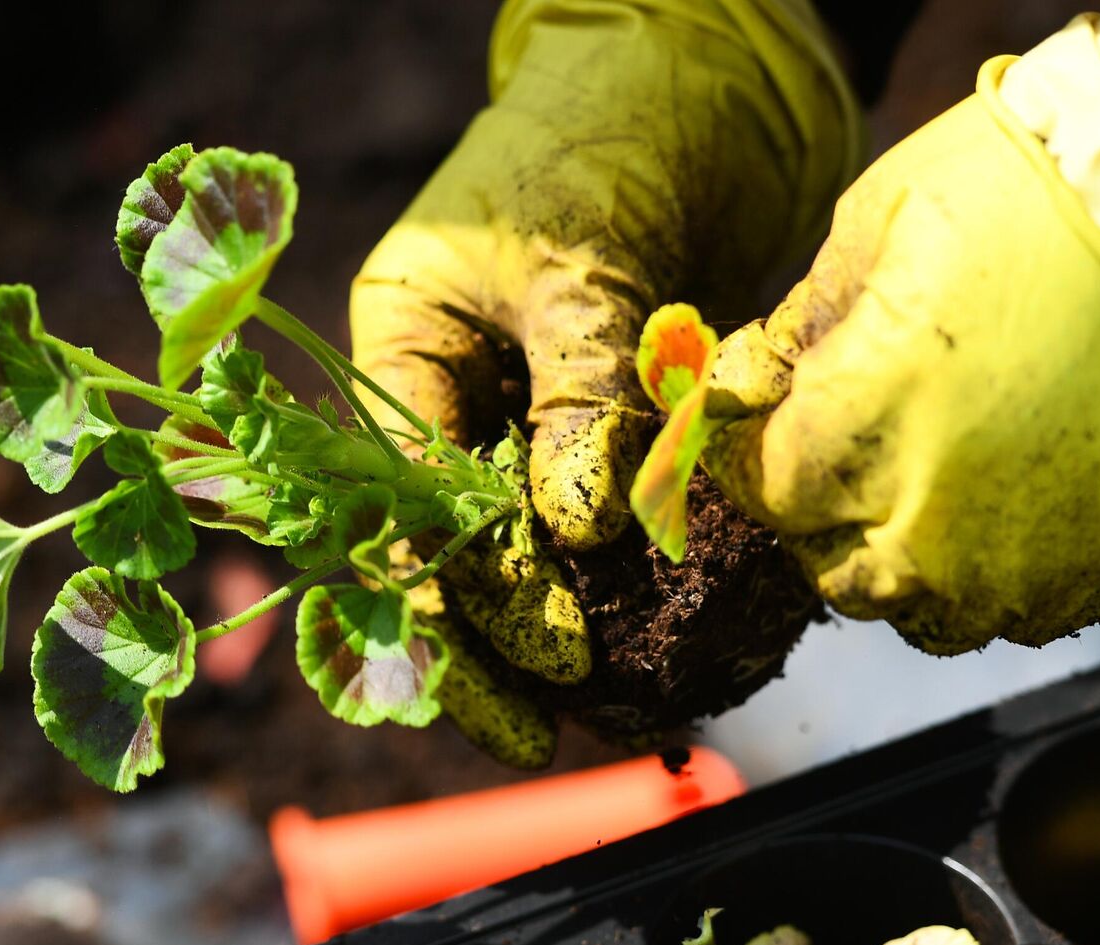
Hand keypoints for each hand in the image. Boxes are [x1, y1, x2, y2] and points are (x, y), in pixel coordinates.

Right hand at [350, 0, 858, 752]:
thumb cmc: (608, 132)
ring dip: (572, 627)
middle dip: (504, 645)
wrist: (698, 73)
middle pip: (451, 554)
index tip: (550, 664)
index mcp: (400, 350)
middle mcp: (452, 396)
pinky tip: (678, 633)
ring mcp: (529, 413)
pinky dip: (639, 575)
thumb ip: (575, 397)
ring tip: (634, 706)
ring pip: (528, 551)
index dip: (466, 598)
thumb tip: (570, 535)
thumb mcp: (579, 262)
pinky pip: (610, 518)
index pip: (407, 505)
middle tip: (582, 716)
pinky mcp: (608, 422)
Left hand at [702, 0, 1099, 654]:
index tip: (758, 427)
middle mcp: (922, 520)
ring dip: (906, 568)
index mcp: (850, 430)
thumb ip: (794, 332)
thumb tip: (745, 387)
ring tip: (921, 500)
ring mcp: (1015, 559)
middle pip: (831, 572)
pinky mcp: (1097, 563)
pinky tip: (1002, 521)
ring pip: (923, 617)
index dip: (750, 454)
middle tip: (840, 461)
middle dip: (822, 519)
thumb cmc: (1017, 196)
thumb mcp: (869, 230)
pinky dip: (999, 584)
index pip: (759, 490)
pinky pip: (1023, 618)